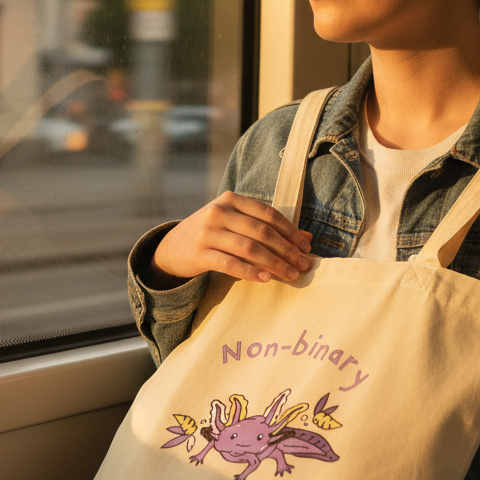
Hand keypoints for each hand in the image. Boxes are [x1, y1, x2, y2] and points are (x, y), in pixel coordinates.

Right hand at [149, 191, 312, 288]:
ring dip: (274, 263)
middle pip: (262, 232)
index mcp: (230, 200)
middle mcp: (218, 212)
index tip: (307, 247)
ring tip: (290, 275)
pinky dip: (251, 272)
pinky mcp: (200, 254)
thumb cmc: (212, 234)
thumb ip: (265, 226)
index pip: (268, 214)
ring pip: (249, 248)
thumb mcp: (234, 223)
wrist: (171, 248)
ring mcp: (208, 233)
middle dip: (287, 249)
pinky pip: (231, 264)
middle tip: (303, 264)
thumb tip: (307, 238)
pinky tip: (266, 279)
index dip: (291, 231)